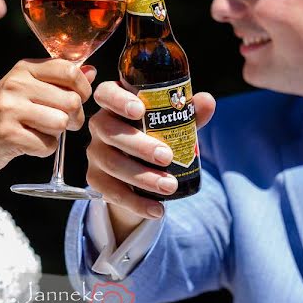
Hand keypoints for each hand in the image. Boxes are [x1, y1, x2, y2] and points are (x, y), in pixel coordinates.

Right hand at [0, 59, 96, 175]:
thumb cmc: (2, 115)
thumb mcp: (27, 89)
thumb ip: (58, 81)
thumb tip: (92, 72)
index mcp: (24, 68)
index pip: (69, 69)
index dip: (83, 89)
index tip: (77, 100)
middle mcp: (16, 83)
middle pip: (71, 101)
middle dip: (73, 118)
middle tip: (60, 123)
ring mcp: (10, 108)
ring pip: (61, 123)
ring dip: (57, 135)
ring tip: (40, 133)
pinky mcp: (8, 133)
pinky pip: (47, 145)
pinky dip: (44, 149)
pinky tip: (29, 144)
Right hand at [86, 81, 215, 228]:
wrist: (140, 169)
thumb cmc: (156, 133)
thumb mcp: (172, 121)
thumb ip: (188, 112)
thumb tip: (207, 102)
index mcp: (114, 103)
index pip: (106, 93)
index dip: (118, 100)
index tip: (140, 110)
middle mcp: (99, 125)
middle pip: (109, 131)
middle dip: (139, 145)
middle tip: (167, 157)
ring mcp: (95, 153)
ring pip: (112, 164)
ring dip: (142, 177)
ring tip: (170, 186)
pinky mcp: (95, 179)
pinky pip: (111, 192)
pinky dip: (136, 203)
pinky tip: (157, 209)